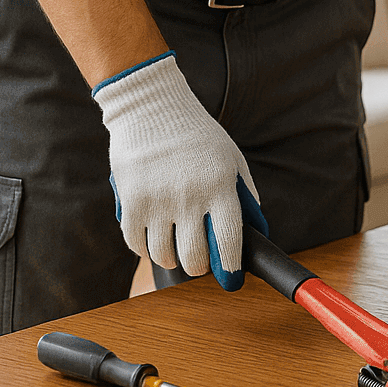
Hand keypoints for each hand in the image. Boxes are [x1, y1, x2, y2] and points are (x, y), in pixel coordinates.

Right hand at [95, 52, 267, 289]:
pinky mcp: (131, 202)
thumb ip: (244, 194)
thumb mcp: (231, 159)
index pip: (229, 241)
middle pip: (194, 257)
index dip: (231, 267)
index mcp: (221, 187)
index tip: (232, 278)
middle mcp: (191, 197)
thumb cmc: (197, 136)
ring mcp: (159, 202)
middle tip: (200, 263)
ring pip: (164, 255)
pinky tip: (153, 240)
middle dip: (199, 267)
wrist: (152, 108)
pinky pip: (137, 244)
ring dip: (171, 259)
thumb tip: (256, 230)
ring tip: (176, 249)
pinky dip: (146, 249)